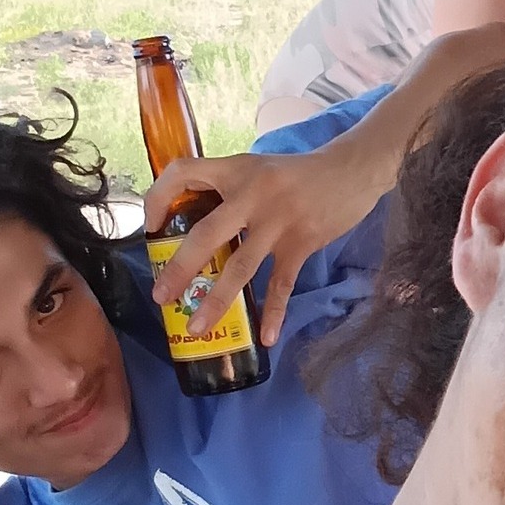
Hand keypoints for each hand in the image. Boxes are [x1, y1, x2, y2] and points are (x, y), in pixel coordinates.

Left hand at [144, 148, 374, 346]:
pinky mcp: (302, 243)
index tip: (151, 227)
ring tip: (198, 327)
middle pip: (206, 235)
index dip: (158, 198)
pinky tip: (267, 336)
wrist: (353, 170)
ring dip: (216, 301)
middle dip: (180, 269)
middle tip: (162, 297)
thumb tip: (199, 225)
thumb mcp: (259, 168)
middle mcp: (253, 195)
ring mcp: (278, 222)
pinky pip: (283, 284)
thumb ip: (232, 190)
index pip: (183, 174)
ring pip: (240, 268)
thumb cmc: (302, 172)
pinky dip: (275, 312)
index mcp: (236, 171)